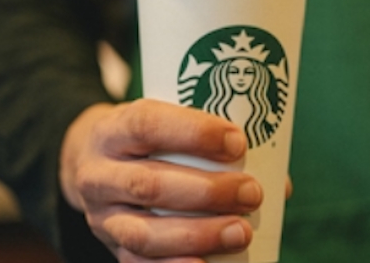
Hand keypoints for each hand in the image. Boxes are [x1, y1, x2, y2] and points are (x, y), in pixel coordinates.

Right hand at [60, 99, 261, 262]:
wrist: (90, 163)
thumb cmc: (147, 140)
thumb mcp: (162, 122)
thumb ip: (209, 143)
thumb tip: (279, 181)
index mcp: (113, 130)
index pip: (147, 124)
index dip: (193, 133)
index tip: (238, 142)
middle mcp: (99, 174)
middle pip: (150, 184)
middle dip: (207, 192)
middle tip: (253, 193)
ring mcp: (102, 216)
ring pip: (145, 233)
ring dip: (199, 234)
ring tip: (242, 232)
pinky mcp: (111, 247)